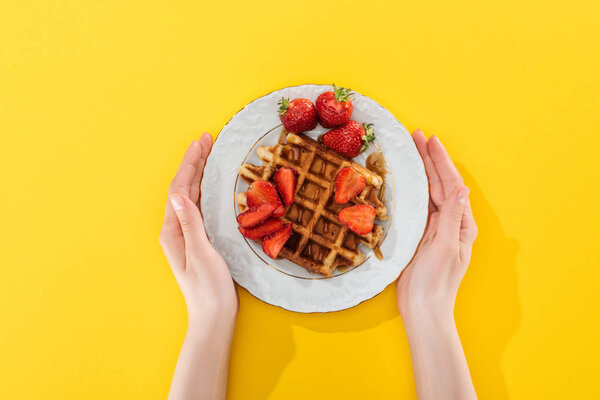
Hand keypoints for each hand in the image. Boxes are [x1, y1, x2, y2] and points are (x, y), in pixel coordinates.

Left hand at [159, 132, 237, 324]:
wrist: (213, 315)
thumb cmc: (209, 288)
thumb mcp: (202, 254)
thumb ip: (191, 224)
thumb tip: (179, 194)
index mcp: (173, 231)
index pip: (180, 189)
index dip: (190, 164)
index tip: (201, 143)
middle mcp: (175, 229)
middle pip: (182, 188)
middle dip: (193, 162)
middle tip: (206, 139)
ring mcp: (185, 234)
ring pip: (190, 195)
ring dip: (198, 173)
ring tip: (207, 153)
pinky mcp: (197, 239)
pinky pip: (198, 206)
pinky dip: (204, 189)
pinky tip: (210, 183)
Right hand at [397, 130, 476, 317]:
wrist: (423, 308)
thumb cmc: (435, 282)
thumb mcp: (445, 247)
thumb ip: (453, 217)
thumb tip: (462, 188)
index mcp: (461, 224)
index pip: (451, 185)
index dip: (441, 161)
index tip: (430, 140)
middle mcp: (451, 222)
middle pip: (441, 184)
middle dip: (430, 159)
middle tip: (417, 136)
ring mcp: (436, 229)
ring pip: (430, 192)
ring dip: (422, 171)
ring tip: (413, 150)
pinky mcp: (422, 236)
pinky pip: (420, 206)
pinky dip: (414, 189)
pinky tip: (408, 180)